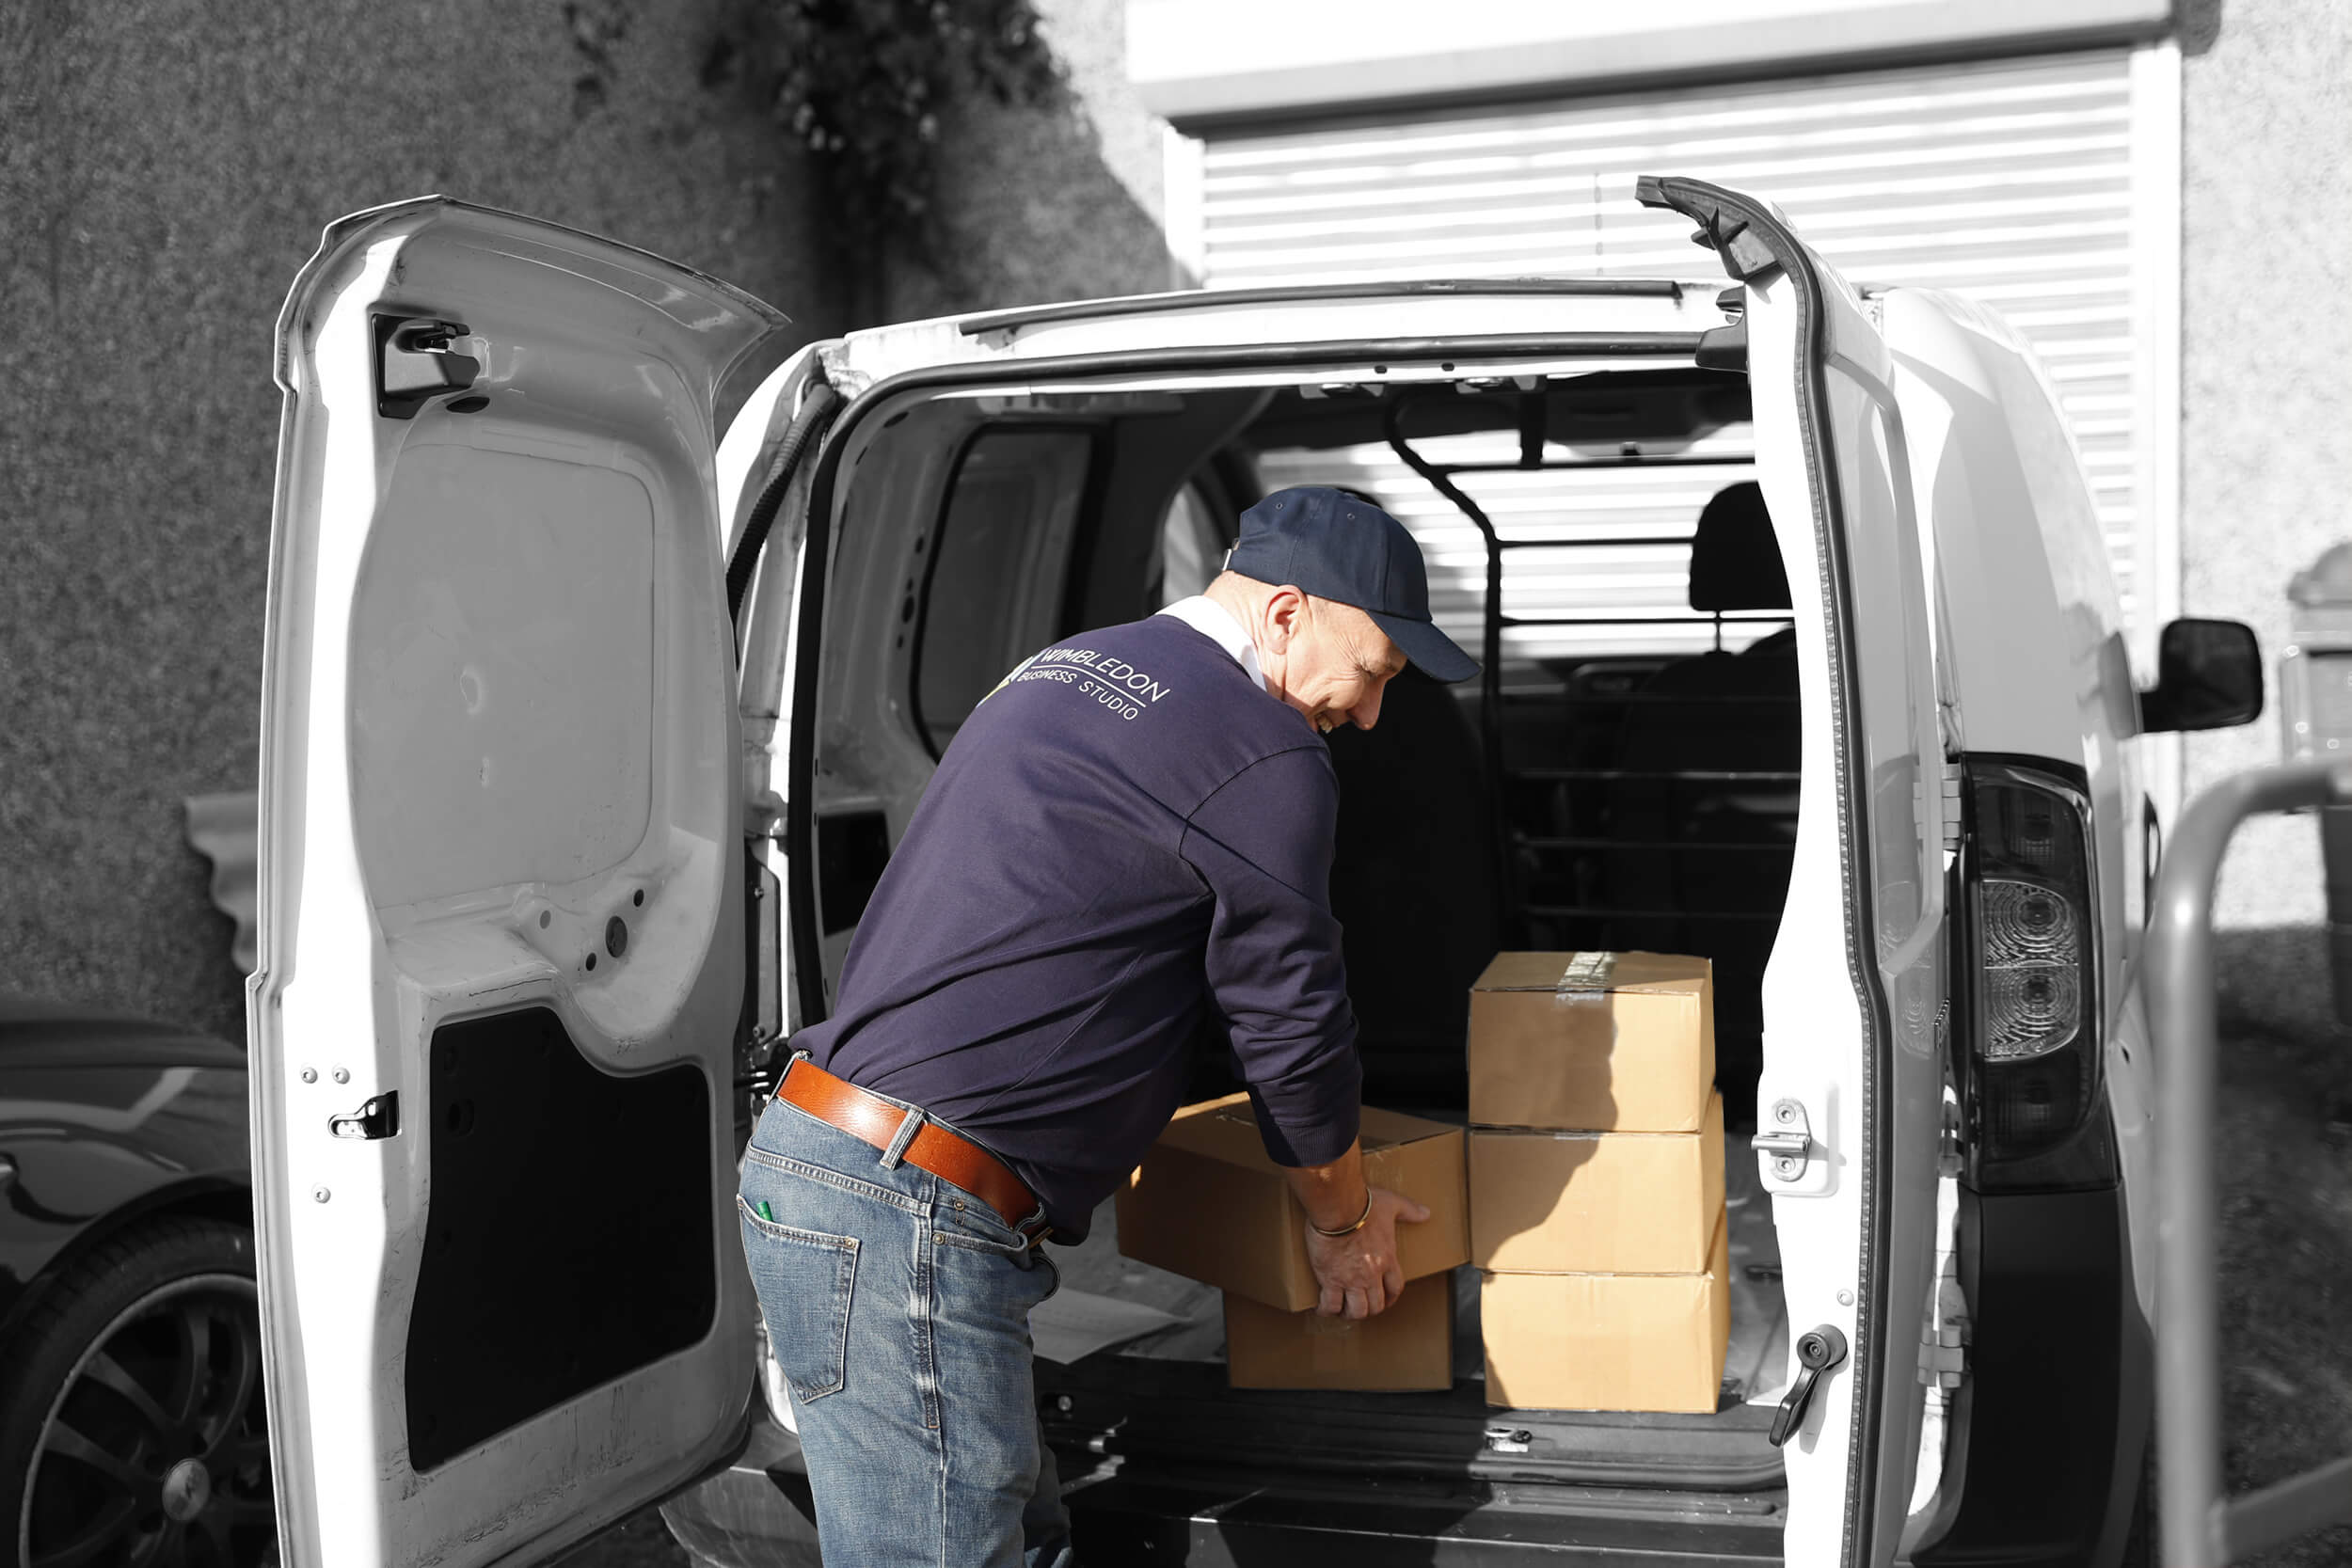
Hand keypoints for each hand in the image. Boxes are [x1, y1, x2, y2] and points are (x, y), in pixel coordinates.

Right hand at [1304, 1186, 1429, 1318]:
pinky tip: (1322, 1308)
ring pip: (1356, 1311)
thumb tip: (1426, 1213)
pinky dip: (1327, 1310)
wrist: (1338, 1207)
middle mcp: (1371, 1275)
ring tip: (1342, 1309)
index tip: (1384, 1300)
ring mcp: (1351, 1279)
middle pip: (1376, 1305)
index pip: (1395, 1288)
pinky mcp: (1330, 1279)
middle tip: (1361, 1305)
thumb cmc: (1364, 1205)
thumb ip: (1409, 1210)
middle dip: (1370, 1308)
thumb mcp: (1392, 1204)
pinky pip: (1330, 1304)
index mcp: (1387, 1259)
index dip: (1390, 1298)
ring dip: (1351, 1313)